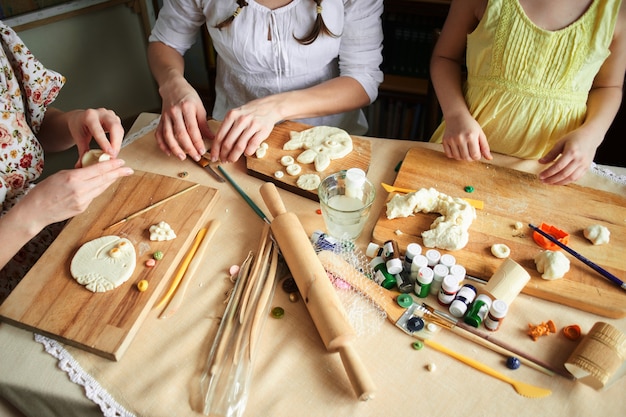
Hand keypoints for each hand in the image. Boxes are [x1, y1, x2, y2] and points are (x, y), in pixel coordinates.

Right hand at [19, 159, 133, 229]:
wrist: (35, 212)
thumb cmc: (43, 191)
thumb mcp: (60, 175)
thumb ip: (77, 172)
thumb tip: (91, 170)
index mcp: (73, 178)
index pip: (98, 170)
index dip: (112, 165)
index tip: (121, 162)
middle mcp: (80, 190)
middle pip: (104, 180)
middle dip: (118, 173)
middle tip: (128, 169)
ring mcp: (83, 201)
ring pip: (101, 188)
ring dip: (110, 181)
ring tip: (118, 175)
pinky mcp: (82, 208)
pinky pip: (94, 196)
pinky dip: (99, 189)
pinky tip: (102, 185)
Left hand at [68, 108, 124, 166]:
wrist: (80, 119)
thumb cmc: (79, 126)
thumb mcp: (78, 138)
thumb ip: (82, 151)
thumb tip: (82, 165)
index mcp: (89, 116)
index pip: (98, 130)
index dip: (105, 142)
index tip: (109, 153)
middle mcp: (101, 113)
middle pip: (114, 127)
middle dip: (116, 143)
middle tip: (114, 156)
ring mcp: (110, 115)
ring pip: (119, 130)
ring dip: (118, 143)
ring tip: (114, 154)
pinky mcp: (116, 119)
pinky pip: (121, 131)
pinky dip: (119, 141)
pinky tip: (115, 148)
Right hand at [155, 76, 212, 161]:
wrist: (173, 86)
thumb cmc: (188, 96)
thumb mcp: (199, 107)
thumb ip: (204, 124)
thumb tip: (211, 138)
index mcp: (187, 108)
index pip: (192, 129)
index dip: (197, 142)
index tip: (202, 151)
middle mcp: (174, 112)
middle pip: (180, 134)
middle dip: (188, 148)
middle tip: (196, 157)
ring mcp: (166, 116)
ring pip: (168, 135)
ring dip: (175, 148)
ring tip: (182, 157)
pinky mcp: (160, 120)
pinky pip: (159, 134)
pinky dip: (162, 144)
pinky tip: (168, 152)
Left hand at [209, 98, 280, 162]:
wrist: (269, 106)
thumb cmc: (250, 113)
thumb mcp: (236, 115)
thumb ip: (228, 127)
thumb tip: (219, 145)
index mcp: (231, 115)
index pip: (220, 136)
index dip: (215, 149)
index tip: (214, 156)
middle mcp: (241, 119)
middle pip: (228, 143)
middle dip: (224, 155)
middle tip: (224, 160)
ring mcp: (252, 125)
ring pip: (240, 146)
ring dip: (234, 156)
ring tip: (232, 159)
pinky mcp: (262, 130)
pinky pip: (252, 145)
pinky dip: (247, 152)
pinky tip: (245, 153)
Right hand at [440, 113, 492, 160]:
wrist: (456, 116)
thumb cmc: (470, 125)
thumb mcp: (480, 133)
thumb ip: (485, 146)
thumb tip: (489, 158)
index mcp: (471, 136)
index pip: (475, 155)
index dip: (477, 156)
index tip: (477, 153)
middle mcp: (460, 138)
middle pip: (466, 158)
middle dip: (470, 158)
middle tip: (471, 152)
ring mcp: (451, 140)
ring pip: (457, 158)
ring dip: (462, 157)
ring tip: (465, 151)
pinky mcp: (445, 141)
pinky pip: (449, 155)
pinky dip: (454, 155)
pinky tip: (457, 150)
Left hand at [538, 130, 597, 184]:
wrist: (592, 136)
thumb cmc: (575, 137)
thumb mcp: (561, 142)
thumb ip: (551, 153)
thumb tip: (540, 162)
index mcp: (571, 152)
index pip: (558, 166)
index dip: (548, 172)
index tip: (540, 176)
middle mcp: (579, 160)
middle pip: (564, 174)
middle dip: (552, 179)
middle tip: (543, 181)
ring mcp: (584, 165)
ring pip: (571, 178)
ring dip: (559, 182)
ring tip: (549, 182)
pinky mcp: (587, 168)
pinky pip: (577, 178)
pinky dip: (567, 181)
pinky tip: (559, 181)